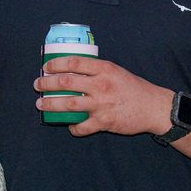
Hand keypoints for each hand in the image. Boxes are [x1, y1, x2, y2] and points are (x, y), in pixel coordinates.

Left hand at [34, 56, 174, 137]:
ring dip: (50, 105)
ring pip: (68, 104)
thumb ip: (97, 71)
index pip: (74, 62)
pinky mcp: (103, 122)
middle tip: (38, 85)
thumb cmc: (134, 88)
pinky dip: (73, 127)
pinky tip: (70, 125)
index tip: (46, 67)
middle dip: (47, 84)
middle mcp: (101, 85)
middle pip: (66, 82)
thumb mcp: (117, 72)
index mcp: (104, 69)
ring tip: (41, 105)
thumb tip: (73, 71)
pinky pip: (81, 127)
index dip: (56, 64)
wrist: (153, 107)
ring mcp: (101, 104)